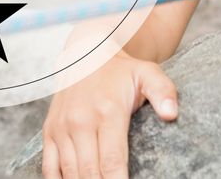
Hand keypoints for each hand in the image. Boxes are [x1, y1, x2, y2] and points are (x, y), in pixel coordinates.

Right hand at [42, 51, 178, 178]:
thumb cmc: (121, 71)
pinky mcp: (49, 131)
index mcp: (107, 112)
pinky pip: (48, 167)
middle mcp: (80, 121)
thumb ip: (163, 92)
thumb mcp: (148, 73)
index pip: (112, 161)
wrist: (87, 53)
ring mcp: (61, 128)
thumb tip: (172, 114)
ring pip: (69, 173)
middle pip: (90, 172)